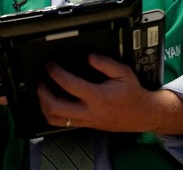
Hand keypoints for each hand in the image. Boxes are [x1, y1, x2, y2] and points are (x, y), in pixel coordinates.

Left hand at [37, 54, 182, 135]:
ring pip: (55, 119)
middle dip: (43, 92)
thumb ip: (105, 63)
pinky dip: (52, 113)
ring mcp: (85, 120)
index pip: (70, 85)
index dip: (56, 73)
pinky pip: (61, 123)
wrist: (140, 114)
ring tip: (44, 91)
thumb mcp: (123, 72)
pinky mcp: (84, 125)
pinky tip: (52, 101)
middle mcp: (88, 111)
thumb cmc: (131, 93)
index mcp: (98, 97)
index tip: (51, 65)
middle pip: (55, 107)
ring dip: (44, 105)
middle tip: (42, 79)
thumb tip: (88, 57)